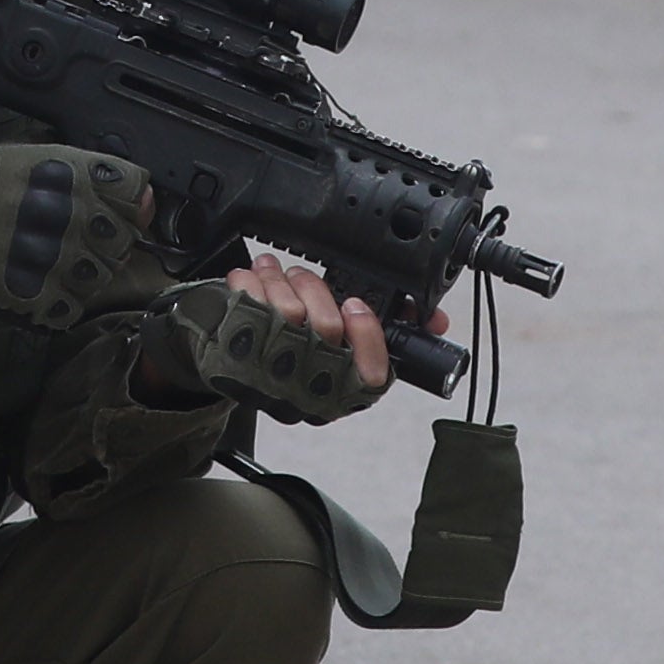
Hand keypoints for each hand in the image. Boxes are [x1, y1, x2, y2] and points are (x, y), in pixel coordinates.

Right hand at [0, 138, 174, 327]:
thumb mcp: (34, 158)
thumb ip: (91, 175)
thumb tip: (143, 198)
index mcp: (75, 173)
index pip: (136, 192)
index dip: (126, 204)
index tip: (106, 210)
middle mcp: (75, 213)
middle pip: (124, 239)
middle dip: (102, 243)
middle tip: (67, 239)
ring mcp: (60, 257)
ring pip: (100, 277)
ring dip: (80, 274)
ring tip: (46, 263)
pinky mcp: (40, 295)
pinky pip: (71, 307)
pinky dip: (56, 302)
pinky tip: (34, 285)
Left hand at [146, 262, 388, 422]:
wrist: (227, 364)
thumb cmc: (291, 354)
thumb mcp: (345, 349)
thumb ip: (381, 332)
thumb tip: (436, 319)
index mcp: (343, 391)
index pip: (371, 374)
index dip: (367, 334)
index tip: (355, 306)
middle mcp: (310, 390)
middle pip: (327, 328)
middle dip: (314, 288)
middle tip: (302, 278)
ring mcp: (274, 377)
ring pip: (289, 311)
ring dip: (281, 279)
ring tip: (272, 273)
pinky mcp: (237, 359)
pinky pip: (248, 309)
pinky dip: (248, 282)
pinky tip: (248, 279)